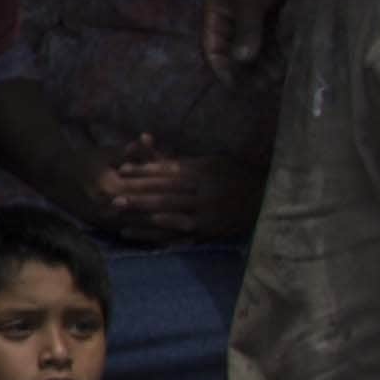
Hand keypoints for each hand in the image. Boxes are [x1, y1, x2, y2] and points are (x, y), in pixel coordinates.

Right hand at [85, 135, 196, 241]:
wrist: (54, 178)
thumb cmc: (83, 161)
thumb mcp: (106, 153)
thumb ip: (129, 151)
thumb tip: (149, 140)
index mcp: (111, 185)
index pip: (146, 186)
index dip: (169, 187)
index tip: (191, 187)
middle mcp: (110, 206)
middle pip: (149, 210)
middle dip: (174, 214)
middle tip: (199, 217)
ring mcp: (107, 220)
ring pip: (143, 227)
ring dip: (167, 230)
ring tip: (190, 232)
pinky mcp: (105, 228)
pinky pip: (133, 235)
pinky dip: (151, 238)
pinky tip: (168, 241)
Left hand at [97, 142, 257, 243]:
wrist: (266, 201)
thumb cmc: (234, 176)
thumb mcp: (211, 162)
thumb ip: (179, 160)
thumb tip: (147, 143)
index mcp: (203, 173)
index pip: (168, 172)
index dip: (143, 170)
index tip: (121, 169)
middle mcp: (203, 194)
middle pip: (164, 194)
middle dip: (138, 195)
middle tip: (113, 197)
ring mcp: (205, 215)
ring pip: (169, 215)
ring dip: (143, 217)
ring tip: (119, 218)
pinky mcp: (207, 232)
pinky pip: (178, 235)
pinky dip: (156, 235)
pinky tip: (137, 235)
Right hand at [204, 0, 294, 82]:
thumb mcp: (249, 1)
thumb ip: (246, 32)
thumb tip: (242, 61)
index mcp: (215, 16)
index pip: (212, 50)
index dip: (223, 70)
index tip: (238, 88)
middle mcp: (229, 18)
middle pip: (233, 51)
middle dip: (247, 70)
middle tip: (265, 86)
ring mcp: (249, 14)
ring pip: (253, 44)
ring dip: (264, 61)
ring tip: (279, 76)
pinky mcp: (267, 9)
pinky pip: (269, 35)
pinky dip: (275, 47)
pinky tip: (286, 58)